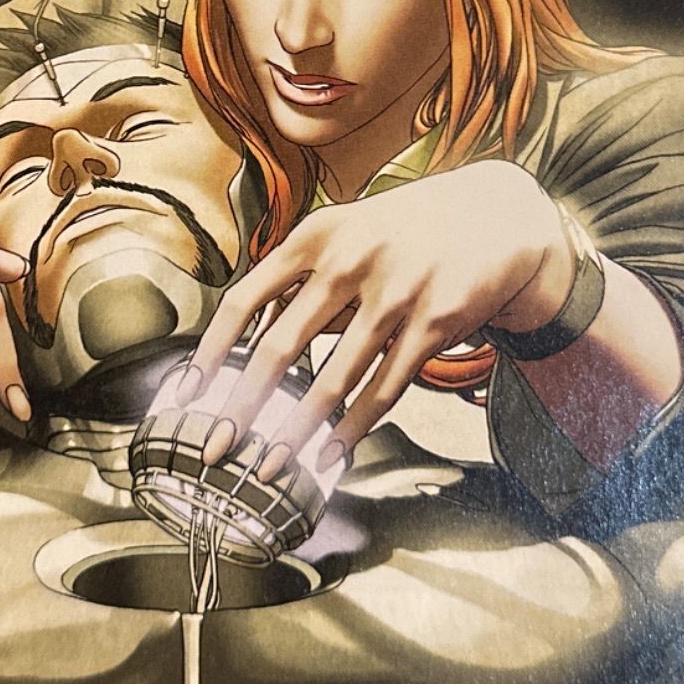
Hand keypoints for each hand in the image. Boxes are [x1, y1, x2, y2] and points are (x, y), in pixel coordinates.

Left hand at [171, 161, 575, 480]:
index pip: (246, 299)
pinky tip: (331, 454)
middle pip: (280, 349)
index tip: (189, 393)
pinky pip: (385, 388)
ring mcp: (396, 292)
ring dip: (296, 432)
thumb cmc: (402, 233)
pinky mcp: (436, 323)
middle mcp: (351, 260)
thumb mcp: (346, 233)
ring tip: (271, 466)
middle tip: (217, 449)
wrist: (495, 216)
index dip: (213, 351)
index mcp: (315, 235)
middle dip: (243, 408)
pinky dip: (354, 428)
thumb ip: (298, 280)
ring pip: (333, 380)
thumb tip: (244, 345)